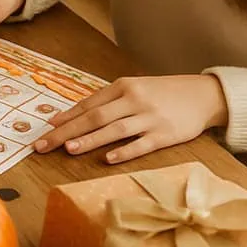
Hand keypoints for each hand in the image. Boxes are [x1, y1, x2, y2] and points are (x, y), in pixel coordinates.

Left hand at [35, 74, 228, 163]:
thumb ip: (108, 101)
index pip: (88, 104)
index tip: (47, 128)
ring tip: (68, 149)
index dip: (66, 116)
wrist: (203, 95)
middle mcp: (133, 99)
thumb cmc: (161, 93)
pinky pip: (141, 144)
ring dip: (89, 140)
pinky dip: (124, 151)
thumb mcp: (134, 89)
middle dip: (66, 131)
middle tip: (44, 144)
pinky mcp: (166, 134)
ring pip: (114, 129)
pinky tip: (107, 159)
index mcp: (123, 86)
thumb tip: (75, 117)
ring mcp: (150, 117)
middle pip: (94, 117)